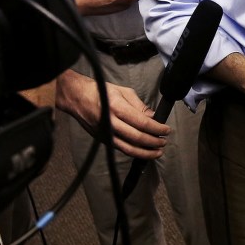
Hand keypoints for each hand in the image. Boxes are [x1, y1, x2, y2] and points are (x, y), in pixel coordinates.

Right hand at [55, 68, 169, 159]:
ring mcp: (106, 133)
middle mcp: (111, 123)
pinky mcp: (103, 140)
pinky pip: (121, 148)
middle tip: (164, 142)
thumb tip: (153, 118)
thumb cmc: (101, 92)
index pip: (142, 123)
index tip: (166, 129)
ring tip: (157, 152)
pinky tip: (144, 151)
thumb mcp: (124, 91)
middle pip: (137, 138)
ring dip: (146, 152)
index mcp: (117, 108)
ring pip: (129, 148)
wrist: (78, 98)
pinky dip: (134, 152)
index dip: (157, 128)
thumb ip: (140, 106)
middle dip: (154, 142)